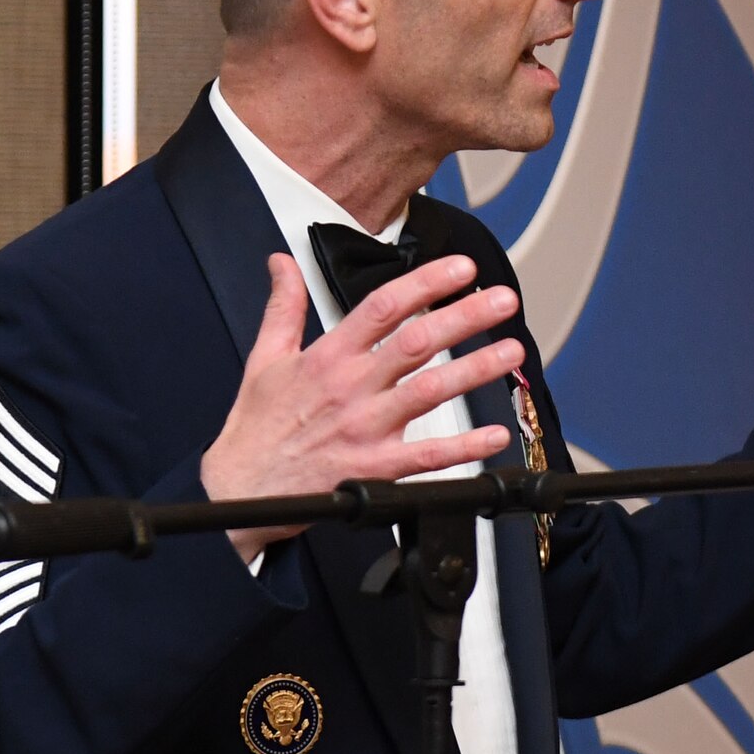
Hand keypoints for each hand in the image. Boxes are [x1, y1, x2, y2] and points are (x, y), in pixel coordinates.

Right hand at [204, 253, 520, 562]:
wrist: (241, 491)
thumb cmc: (257, 428)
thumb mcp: (263, 359)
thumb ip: (282, 307)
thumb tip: (280, 262)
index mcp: (328, 358)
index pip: (384, 307)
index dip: (426, 282)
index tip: (461, 268)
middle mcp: (351, 388)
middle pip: (417, 343)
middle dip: (465, 317)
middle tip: (503, 301)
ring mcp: (365, 429)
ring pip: (430, 392)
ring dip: (476, 370)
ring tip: (511, 351)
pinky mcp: (373, 469)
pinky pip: (428, 457)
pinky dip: (465, 446)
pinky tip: (495, 434)